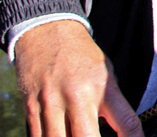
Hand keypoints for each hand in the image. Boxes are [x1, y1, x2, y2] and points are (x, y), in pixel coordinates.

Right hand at [13, 20, 143, 136]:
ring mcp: (52, 104)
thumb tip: (115, 131)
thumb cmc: (81, 55)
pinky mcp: (30, 109)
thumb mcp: (105, 72)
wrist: (47, 31)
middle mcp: (78, 96)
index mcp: (103, 86)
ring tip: (78, 136)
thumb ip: (111, 102)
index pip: (126, 121)